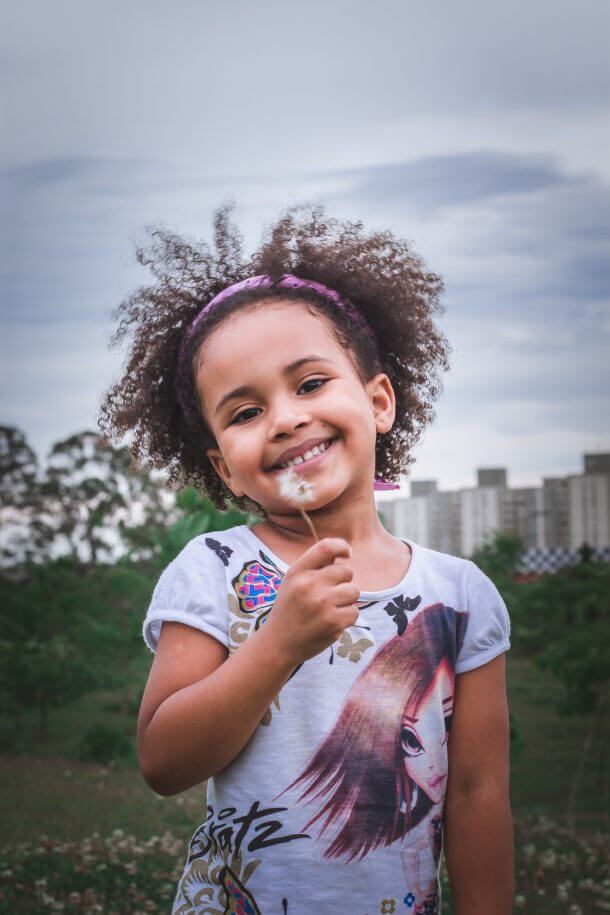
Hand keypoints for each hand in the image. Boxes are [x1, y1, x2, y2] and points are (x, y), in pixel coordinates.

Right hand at [264, 538, 359, 666]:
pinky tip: (331, 621)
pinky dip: (347, 617)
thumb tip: (343, 555)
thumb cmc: (290, 609)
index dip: (342, 547)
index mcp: (298, 571)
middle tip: (330, 593)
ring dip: (346, 600)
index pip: (327, 547)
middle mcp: (309, 584)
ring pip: (354, 591)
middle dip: (343, 581)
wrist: (278, 644)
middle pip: (347, 570)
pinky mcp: (333, 622)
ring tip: (330, 608)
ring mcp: (322, 604)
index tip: (347, 554)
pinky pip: (354, 611)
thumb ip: (314, 567)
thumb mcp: (292, 581)